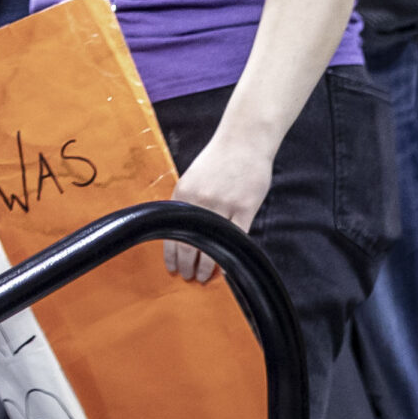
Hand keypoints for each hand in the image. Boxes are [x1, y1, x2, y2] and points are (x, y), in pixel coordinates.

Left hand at [166, 136, 274, 282]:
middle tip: (188, 277)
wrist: (243, 141)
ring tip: (203, 276)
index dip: (171, 255)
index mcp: (182, 194)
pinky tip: (225, 267)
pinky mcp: (246, 207)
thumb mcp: (192, 178)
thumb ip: (186, 202)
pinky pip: (237, 237)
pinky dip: (230, 254)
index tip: (172, 268)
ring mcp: (224, 205)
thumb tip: (179, 229)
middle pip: (189, 243)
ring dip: (206, 265)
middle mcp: (200, 201)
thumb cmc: (218, 159)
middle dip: (186, 265)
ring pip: (212, 244)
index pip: (171, 233)